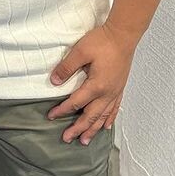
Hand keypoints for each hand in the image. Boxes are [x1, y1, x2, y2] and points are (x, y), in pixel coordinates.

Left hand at [47, 22, 138, 143]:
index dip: (62, 110)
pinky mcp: (120, 87)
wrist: (123, 35)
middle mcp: (107, 93)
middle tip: (67, 139)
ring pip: (103, 116)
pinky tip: (106, 126)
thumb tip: (54, 82)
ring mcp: (115, 91)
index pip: (76, 103)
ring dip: (93, 129)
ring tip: (85, 140)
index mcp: (96, 85)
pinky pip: (114, 109)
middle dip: (78, 129)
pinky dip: (109, 119)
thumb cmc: (102, 41)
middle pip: (90, 116)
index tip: (51, 116)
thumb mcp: (80, 51)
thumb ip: (66, 67)